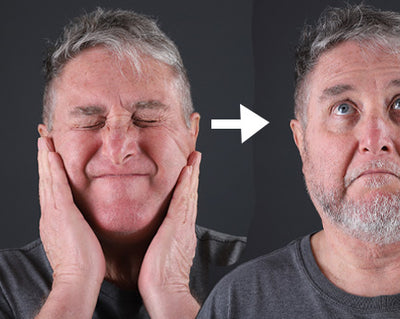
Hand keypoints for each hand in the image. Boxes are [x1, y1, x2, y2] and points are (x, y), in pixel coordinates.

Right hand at [36, 137, 104, 317]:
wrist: (78, 279)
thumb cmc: (84, 264)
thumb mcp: (78, 239)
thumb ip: (78, 226)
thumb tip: (83, 221)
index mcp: (54, 220)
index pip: (50, 189)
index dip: (49, 171)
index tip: (49, 156)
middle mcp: (50, 214)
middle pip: (45, 180)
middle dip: (44, 159)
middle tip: (42, 139)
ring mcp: (54, 213)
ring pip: (48, 179)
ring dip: (46, 158)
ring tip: (44, 139)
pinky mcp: (62, 213)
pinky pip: (57, 186)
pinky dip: (53, 169)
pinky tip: (53, 155)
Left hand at [138, 151, 201, 318]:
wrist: (166, 290)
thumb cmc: (160, 277)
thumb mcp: (161, 253)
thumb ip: (161, 241)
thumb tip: (155, 236)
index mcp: (182, 231)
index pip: (187, 203)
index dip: (189, 186)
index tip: (189, 171)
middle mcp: (186, 225)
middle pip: (192, 194)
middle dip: (194, 174)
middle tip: (196, 156)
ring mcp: (183, 224)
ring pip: (190, 193)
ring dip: (193, 173)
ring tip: (195, 157)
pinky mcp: (177, 225)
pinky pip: (183, 199)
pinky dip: (187, 184)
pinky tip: (188, 171)